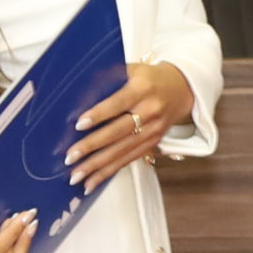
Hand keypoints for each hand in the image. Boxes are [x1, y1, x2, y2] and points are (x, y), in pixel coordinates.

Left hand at [65, 62, 193, 191]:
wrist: (183, 88)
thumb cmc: (148, 77)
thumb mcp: (132, 69)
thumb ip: (109, 79)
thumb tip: (74, 95)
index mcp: (143, 89)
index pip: (119, 103)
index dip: (100, 114)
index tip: (79, 124)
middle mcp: (150, 110)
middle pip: (119, 131)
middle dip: (92, 146)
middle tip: (69, 157)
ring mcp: (154, 129)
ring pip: (122, 150)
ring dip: (97, 165)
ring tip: (75, 176)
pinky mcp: (153, 142)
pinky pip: (129, 160)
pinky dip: (109, 172)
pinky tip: (91, 183)